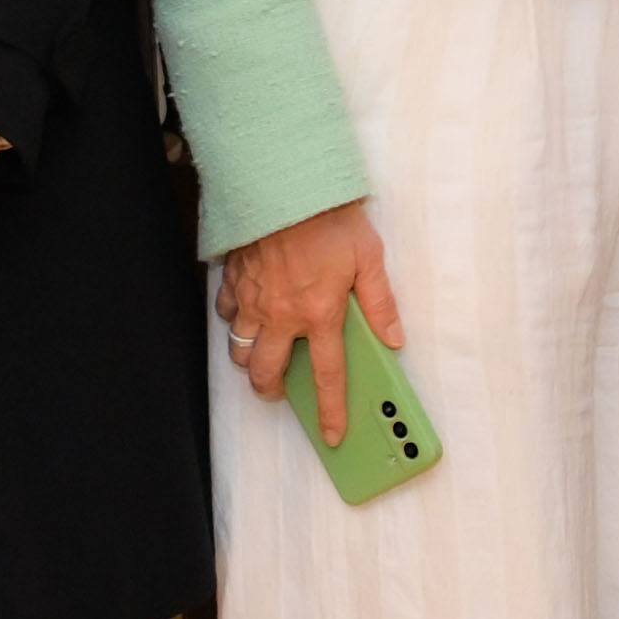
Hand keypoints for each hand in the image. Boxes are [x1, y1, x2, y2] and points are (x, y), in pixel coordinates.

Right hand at [216, 200, 408, 438]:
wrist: (284, 184)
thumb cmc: (328, 218)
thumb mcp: (369, 257)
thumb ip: (381, 302)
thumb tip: (393, 337)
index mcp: (319, 313)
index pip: (328, 375)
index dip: (330, 411)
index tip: (331, 434)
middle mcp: (282, 314)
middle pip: (267, 373)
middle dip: (272, 391)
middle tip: (281, 391)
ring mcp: (252, 299)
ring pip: (240, 349)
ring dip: (251, 360)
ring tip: (264, 356)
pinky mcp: (233, 280)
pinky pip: (226, 314)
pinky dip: (234, 320)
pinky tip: (247, 313)